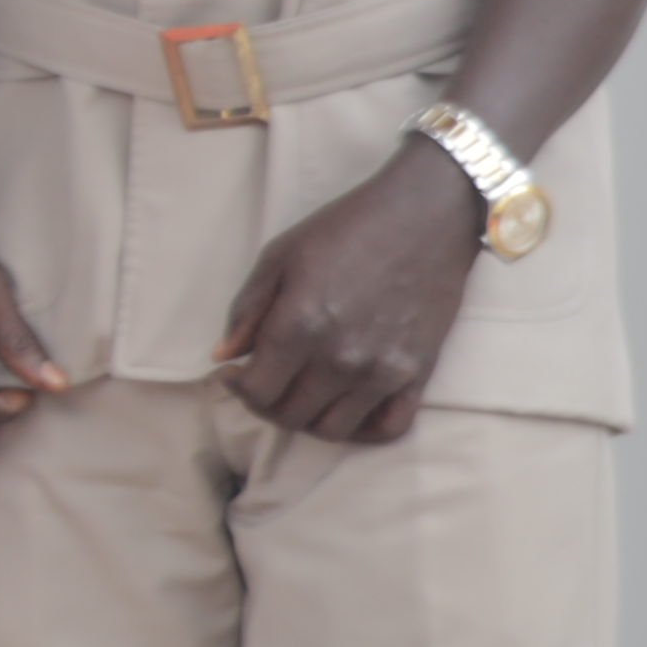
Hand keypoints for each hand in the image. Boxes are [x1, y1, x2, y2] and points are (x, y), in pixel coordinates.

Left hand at [220, 143, 480, 446]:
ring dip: (308, 419)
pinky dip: (362, 430)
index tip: (235, 372)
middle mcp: (339, 359)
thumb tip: (223, 356)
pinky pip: (388, 428)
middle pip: (290, 416)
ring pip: (333, 429)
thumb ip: (246, 310)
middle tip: (266, 381)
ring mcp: (382, 372)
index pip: (256, 393)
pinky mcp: (418, 374)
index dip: (238, 388)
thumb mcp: (279, 257)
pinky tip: (345, 407)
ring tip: (301, 392)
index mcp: (298, 327)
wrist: (424, 216)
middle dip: (267, 404)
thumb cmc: (345, 229)